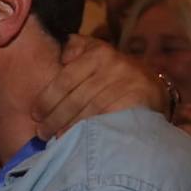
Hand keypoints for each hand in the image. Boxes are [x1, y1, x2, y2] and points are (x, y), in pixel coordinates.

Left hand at [32, 35, 162, 137]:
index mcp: (99, 52)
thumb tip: (62, 56)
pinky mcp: (137, 102)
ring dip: (69, 128)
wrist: (154, 88)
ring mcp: (127, 83)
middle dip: (55, 118)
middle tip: (42, 133)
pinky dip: (91, 131)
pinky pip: (108, 120)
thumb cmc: (115, 75)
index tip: (36, 114)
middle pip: (76, 97)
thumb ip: (78, 50)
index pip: (66, 79)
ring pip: (90, 111)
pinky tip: (79, 140)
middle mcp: (114, 64)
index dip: (48, 99)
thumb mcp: (98, 55)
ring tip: (55, 139)